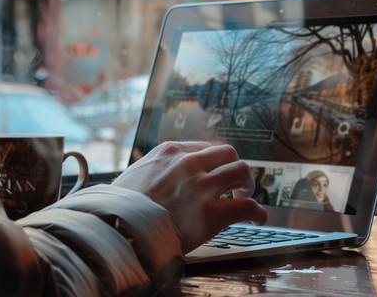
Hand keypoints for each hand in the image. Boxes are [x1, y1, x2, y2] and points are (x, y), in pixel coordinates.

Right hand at [112, 141, 267, 253]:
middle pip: (227, 153)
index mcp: (169, 152)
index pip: (203, 148)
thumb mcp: (133, 176)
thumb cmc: (120, 208)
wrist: (118, 229)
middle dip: (234, 168)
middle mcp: (188, 163)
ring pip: (241, 171)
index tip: (216, 172)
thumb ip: (152, 171)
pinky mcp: (212, 213)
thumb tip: (156, 178)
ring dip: (247, 184)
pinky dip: (257, 213)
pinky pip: (247, 207)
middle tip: (235, 184)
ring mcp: (201, 187)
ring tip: (245, 197)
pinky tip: (257, 219)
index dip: (213, 162)